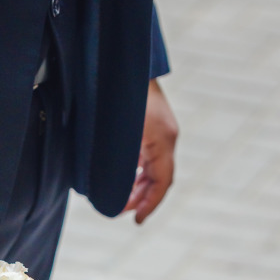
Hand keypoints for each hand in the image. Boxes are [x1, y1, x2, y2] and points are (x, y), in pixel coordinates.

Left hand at [123, 79, 178, 224]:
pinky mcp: (153, 122)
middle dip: (141, 198)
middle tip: (122, 211)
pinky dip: (139, 169)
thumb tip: (112, 191)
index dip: (149, 205)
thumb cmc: (116, 94)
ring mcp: (161, 128)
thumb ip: (118, 164)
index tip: (136, 221)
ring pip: (154, 166)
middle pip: (159, 177)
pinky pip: (150, 153)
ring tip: (121, 197)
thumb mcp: (116, 136)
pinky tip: (125, 175)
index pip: (162, 183)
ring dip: (139, 185)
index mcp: (162, 140)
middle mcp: (166, 135)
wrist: (121, 57)